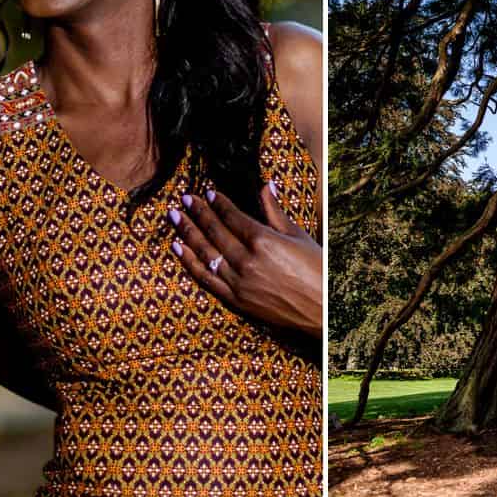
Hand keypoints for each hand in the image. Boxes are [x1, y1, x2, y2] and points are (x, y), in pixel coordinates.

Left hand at [168, 182, 322, 336]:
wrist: (321, 310)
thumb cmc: (316, 270)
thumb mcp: (297, 236)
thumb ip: (275, 212)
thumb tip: (265, 186)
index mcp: (263, 240)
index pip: (232, 216)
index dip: (218, 203)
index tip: (208, 193)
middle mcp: (246, 260)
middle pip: (214, 231)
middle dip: (197, 212)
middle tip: (184, 198)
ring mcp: (238, 281)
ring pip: (205, 252)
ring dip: (187, 232)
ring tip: (174, 217)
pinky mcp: (235, 299)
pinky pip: (205, 278)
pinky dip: (189, 262)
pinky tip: (177, 248)